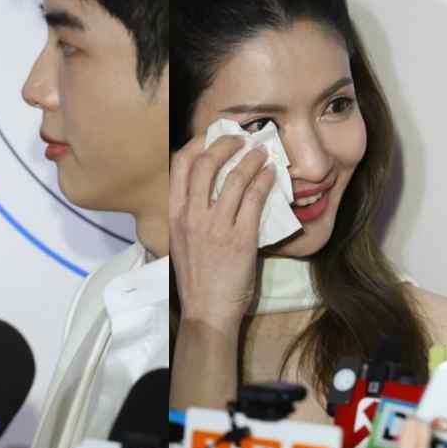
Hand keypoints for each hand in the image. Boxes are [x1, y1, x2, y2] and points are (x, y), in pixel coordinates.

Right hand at [170, 134, 275, 328]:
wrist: (207, 312)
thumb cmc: (197, 279)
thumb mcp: (182, 241)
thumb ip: (192, 215)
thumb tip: (214, 188)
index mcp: (174, 215)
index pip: (179, 165)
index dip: (197, 143)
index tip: (212, 136)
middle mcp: (192, 217)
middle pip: (205, 163)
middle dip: (225, 144)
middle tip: (241, 139)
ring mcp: (215, 227)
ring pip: (233, 178)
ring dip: (250, 159)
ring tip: (262, 153)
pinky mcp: (240, 239)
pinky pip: (254, 199)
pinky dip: (264, 182)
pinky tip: (272, 176)